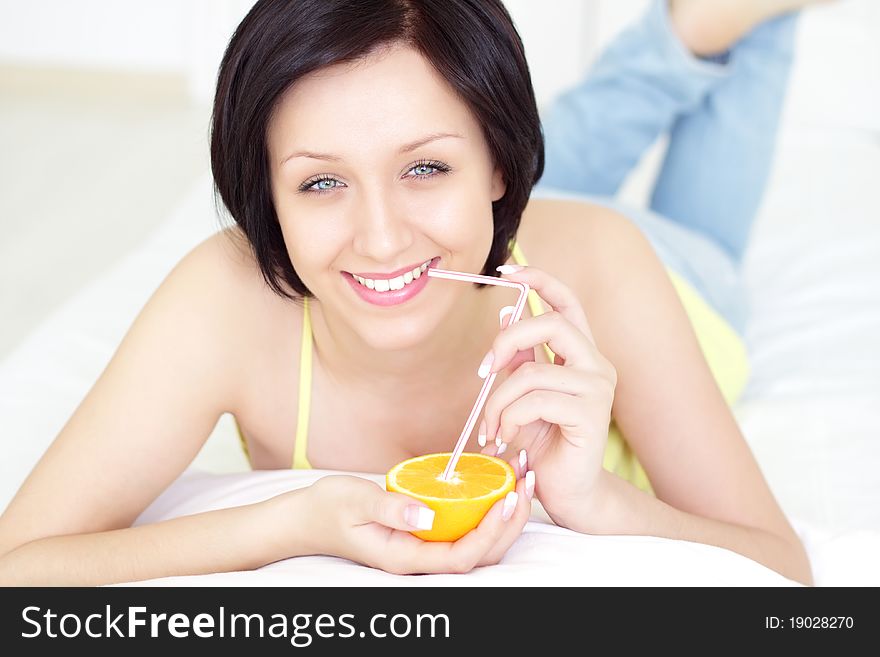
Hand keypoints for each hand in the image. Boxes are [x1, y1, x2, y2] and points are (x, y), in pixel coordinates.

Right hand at [297, 474, 531, 574]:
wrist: (306, 518)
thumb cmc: (327, 508)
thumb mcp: (353, 502)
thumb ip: (388, 508)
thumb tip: (427, 515)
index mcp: (404, 558)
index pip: (461, 557)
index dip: (490, 533)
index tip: (508, 499)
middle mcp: (419, 559)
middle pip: (479, 555)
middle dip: (510, 523)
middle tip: (527, 483)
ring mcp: (422, 549)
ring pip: (476, 544)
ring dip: (504, 516)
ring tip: (521, 479)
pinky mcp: (424, 534)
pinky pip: (463, 528)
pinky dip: (485, 509)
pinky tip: (496, 481)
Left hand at [478, 264, 616, 528]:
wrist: (568, 491)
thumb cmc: (544, 442)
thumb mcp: (523, 394)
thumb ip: (520, 358)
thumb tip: (506, 314)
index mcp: (581, 353)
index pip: (566, 301)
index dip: (539, 279)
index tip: (506, 272)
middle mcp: (596, 364)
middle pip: (551, 322)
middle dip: (506, 341)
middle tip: (483, 370)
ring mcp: (598, 388)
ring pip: (532, 371)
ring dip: (498, 400)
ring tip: (491, 427)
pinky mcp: (591, 414)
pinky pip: (535, 400)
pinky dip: (510, 418)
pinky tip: (507, 436)